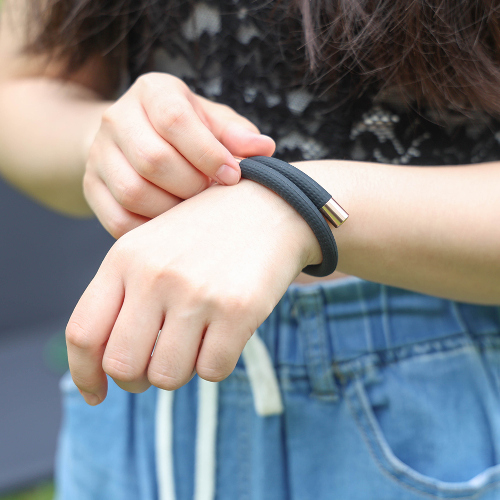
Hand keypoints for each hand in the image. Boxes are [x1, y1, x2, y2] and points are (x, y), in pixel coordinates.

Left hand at [67, 180, 320, 404]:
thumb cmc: (205, 236)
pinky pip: (212, 371)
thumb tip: (107, 367)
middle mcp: (154, 275)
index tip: (97, 394)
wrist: (267, 205)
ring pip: (167, 376)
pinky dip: (217, 363)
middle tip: (156, 367)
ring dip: (181, 370)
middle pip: (122, 366)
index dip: (84, 375)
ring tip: (195, 341)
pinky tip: (224, 334)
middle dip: (137, 380)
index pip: (83, 333)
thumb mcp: (152, 248)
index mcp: (124, 258)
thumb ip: (124, 296)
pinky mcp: (237, 309)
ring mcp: (196, 292)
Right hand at [84, 72, 275, 237]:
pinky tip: (172, 225)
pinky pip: (118, 219)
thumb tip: (264, 149)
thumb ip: (235, 134)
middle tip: (211, 194)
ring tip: (193, 210)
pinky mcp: (91, 187)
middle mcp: (117, 118)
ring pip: (133, 192)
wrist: (131, 138)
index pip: (175, 120)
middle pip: (153, 160)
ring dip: (172, 209)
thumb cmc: (184, 131)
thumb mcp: (210, 121)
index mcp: (152, 92)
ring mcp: (98, 154)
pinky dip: (150, 230)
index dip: (208, 153)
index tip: (232, 176)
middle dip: (192, 186)